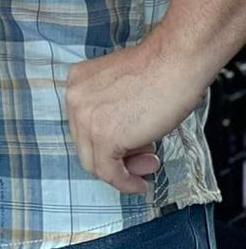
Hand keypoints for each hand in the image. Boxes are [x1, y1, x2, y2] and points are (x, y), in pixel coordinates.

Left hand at [65, 34, 207, 195]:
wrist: (174, 63)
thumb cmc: (159, 73)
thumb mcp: (123, 92)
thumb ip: (114, 116)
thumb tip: (123, 148)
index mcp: (78, 83)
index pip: (84, 126)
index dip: (107, 143)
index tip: (131, 150)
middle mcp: (74, 98)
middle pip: (86, 145)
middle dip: (115, 159)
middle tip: (143, 160)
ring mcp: (85, 117)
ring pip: (94, 162)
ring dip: (122, 172)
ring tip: (148, 166)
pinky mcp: (103, 136)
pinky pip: (109, 172)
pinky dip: (124, 183)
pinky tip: (140, 184)